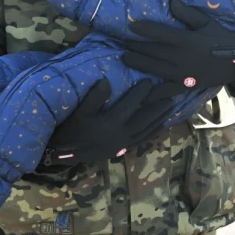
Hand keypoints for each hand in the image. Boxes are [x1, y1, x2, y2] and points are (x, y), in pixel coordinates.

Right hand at [42, 78, 185, 168]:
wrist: (64, 153)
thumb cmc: (71, 129)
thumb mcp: (80, 111)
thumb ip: (94, 97)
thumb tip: (106, 80)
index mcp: (111, 123)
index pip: (130, 105)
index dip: (141, 92)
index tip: (150, 81)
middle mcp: (121, 134)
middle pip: (145, 119)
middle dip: (157, 107)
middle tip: (170, 96)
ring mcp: (122, 143)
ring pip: (146, 130)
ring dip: (159, 119)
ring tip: (170, 109)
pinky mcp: (121, 150)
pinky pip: (141, 140)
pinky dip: (152, 133)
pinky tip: (160, 128)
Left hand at [123, 0, 234, 90]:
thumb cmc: (222, 39)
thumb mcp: (207, 23)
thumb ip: (188, 14)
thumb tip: (171, 2)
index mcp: (186, 40)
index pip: (160, 34)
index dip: (144, 29)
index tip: (131, 26)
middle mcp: (181, 57)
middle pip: (153, 52)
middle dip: (136, 47)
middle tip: (122, 43)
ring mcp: (182, 73)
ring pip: (154, 68)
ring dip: (138, 63)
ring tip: (125, 58)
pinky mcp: (186, 85)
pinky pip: (167, 90)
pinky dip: (153, 92)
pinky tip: (141, 91)